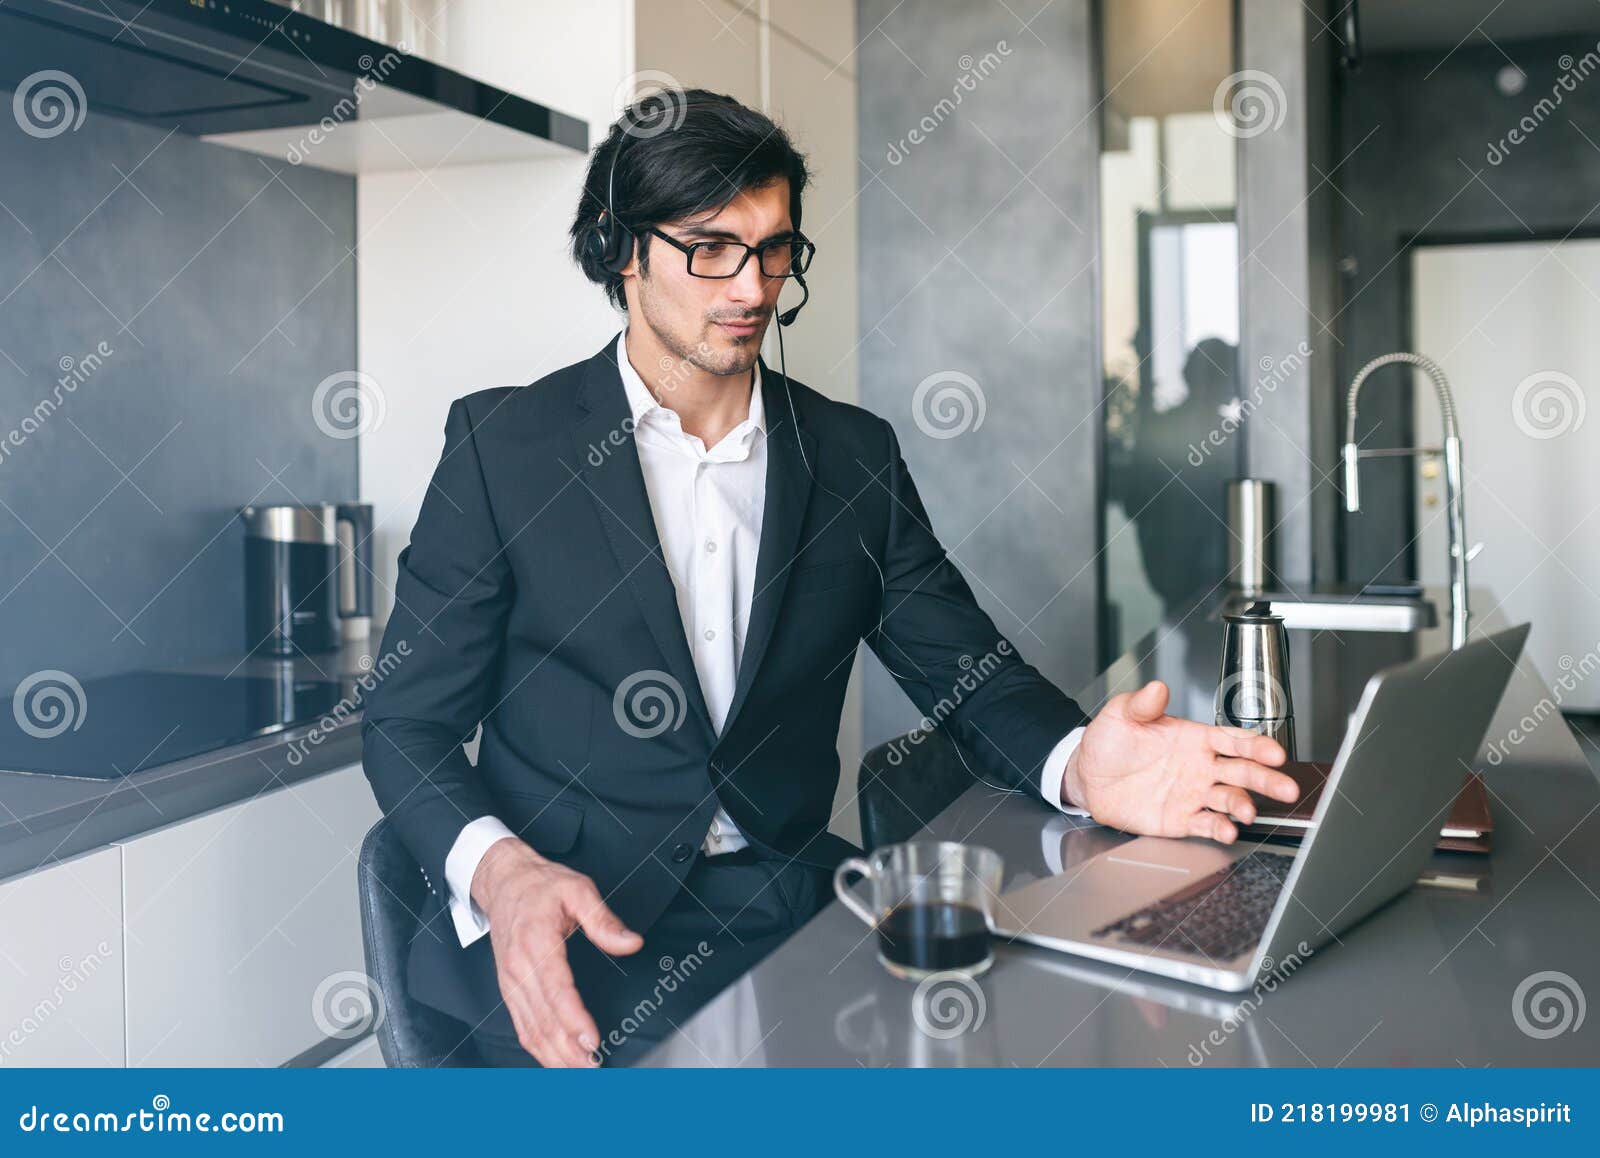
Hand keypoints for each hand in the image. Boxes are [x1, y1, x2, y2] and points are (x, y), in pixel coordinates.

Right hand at [471, 837, 642, 1066]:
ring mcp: (510, 980)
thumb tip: (630, 942)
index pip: (556, 990)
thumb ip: (604, 920)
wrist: (503, 880)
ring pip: (530, 1029)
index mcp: (536, 942)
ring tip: (580, 1070)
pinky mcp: (509, 988)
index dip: (573, 1020)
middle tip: (593, 1066)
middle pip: (542, 1018)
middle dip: (567, 1049)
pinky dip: (538, 1048)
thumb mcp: (578, 889)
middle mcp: (519, 967)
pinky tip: (556, 1060)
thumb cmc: (539, 886)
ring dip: (554, 1055)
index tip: (591, 1041)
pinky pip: (521, 1025)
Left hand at [1061, 679, 1298, 843]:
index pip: (1234, 740)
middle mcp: (1201, 767)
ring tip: (1248, 811)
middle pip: (1243, 771)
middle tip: (1286, 786)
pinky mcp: (1180, 819)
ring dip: (1243, 805)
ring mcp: (1193, 794)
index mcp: (1195, 738)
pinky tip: (1226, 829)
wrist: (1089, 776)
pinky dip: (1219, 828)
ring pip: (1229, 799)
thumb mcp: (1122, 714)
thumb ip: (1142, 703)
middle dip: (1266, 778)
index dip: (1256, 746)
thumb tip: (1157, 687)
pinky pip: (1206, 824)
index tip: (1274, 752)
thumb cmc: (1110, 741)